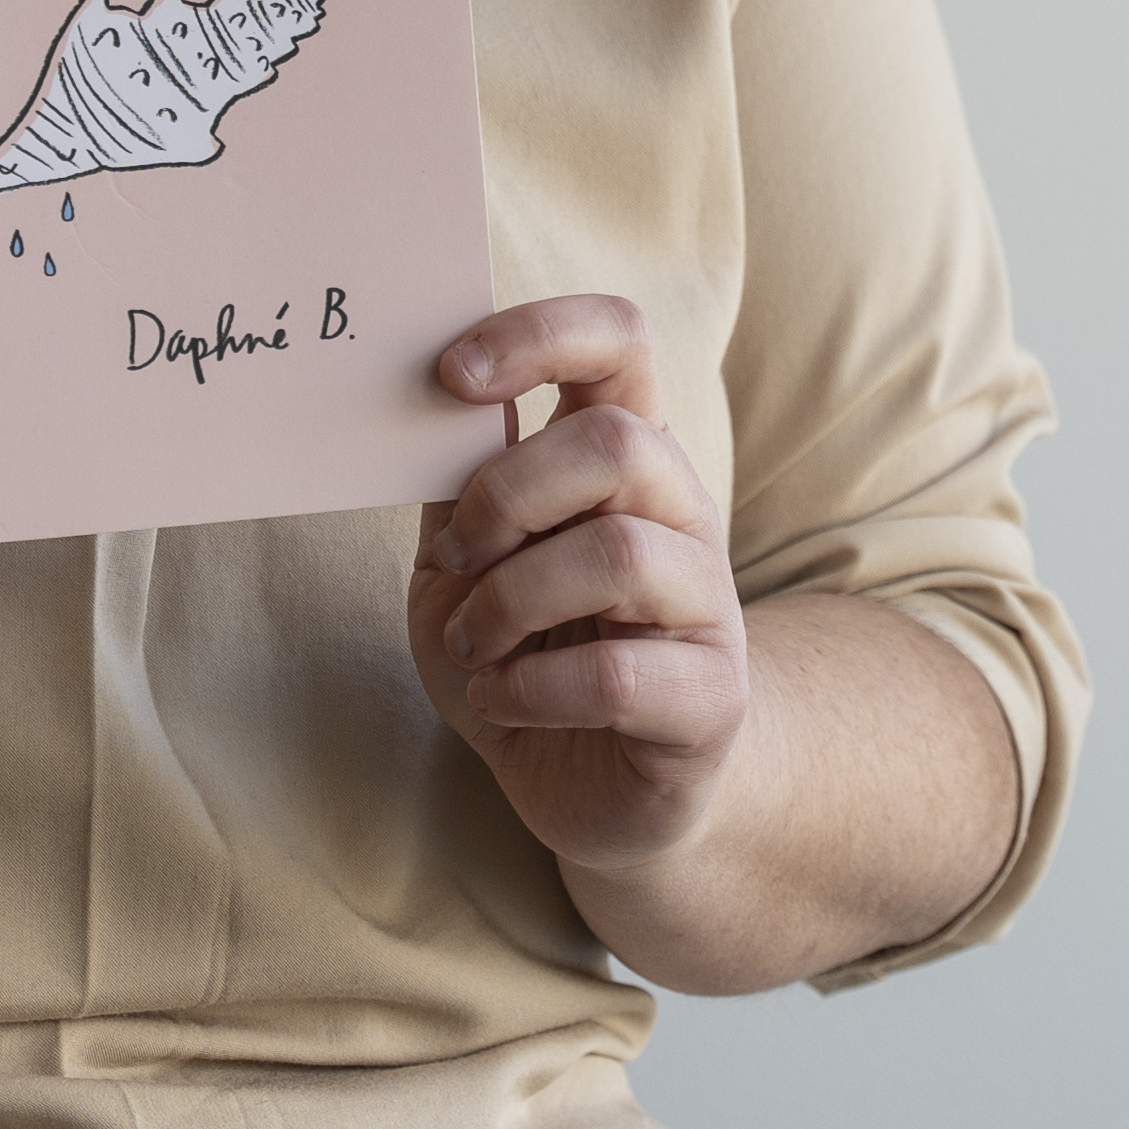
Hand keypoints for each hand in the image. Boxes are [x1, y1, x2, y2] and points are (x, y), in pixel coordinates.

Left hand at [413, 294, 749, 884]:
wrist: (599, 794)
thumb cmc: (527, 660)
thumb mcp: (466, 564)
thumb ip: (456, 484)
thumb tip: (420, 396)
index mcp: (624, 459)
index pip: (620, 341)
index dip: (538, 334)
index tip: (449, 373)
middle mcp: (681, 514)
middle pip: (618, 442)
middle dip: (505, 495)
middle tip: (456, 555)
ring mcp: (706, 606)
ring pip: (617, 554)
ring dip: (508, 602)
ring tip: (473, 645)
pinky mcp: (708, 699)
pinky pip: (617, 673)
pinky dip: (530, 689)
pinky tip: (503, 702)